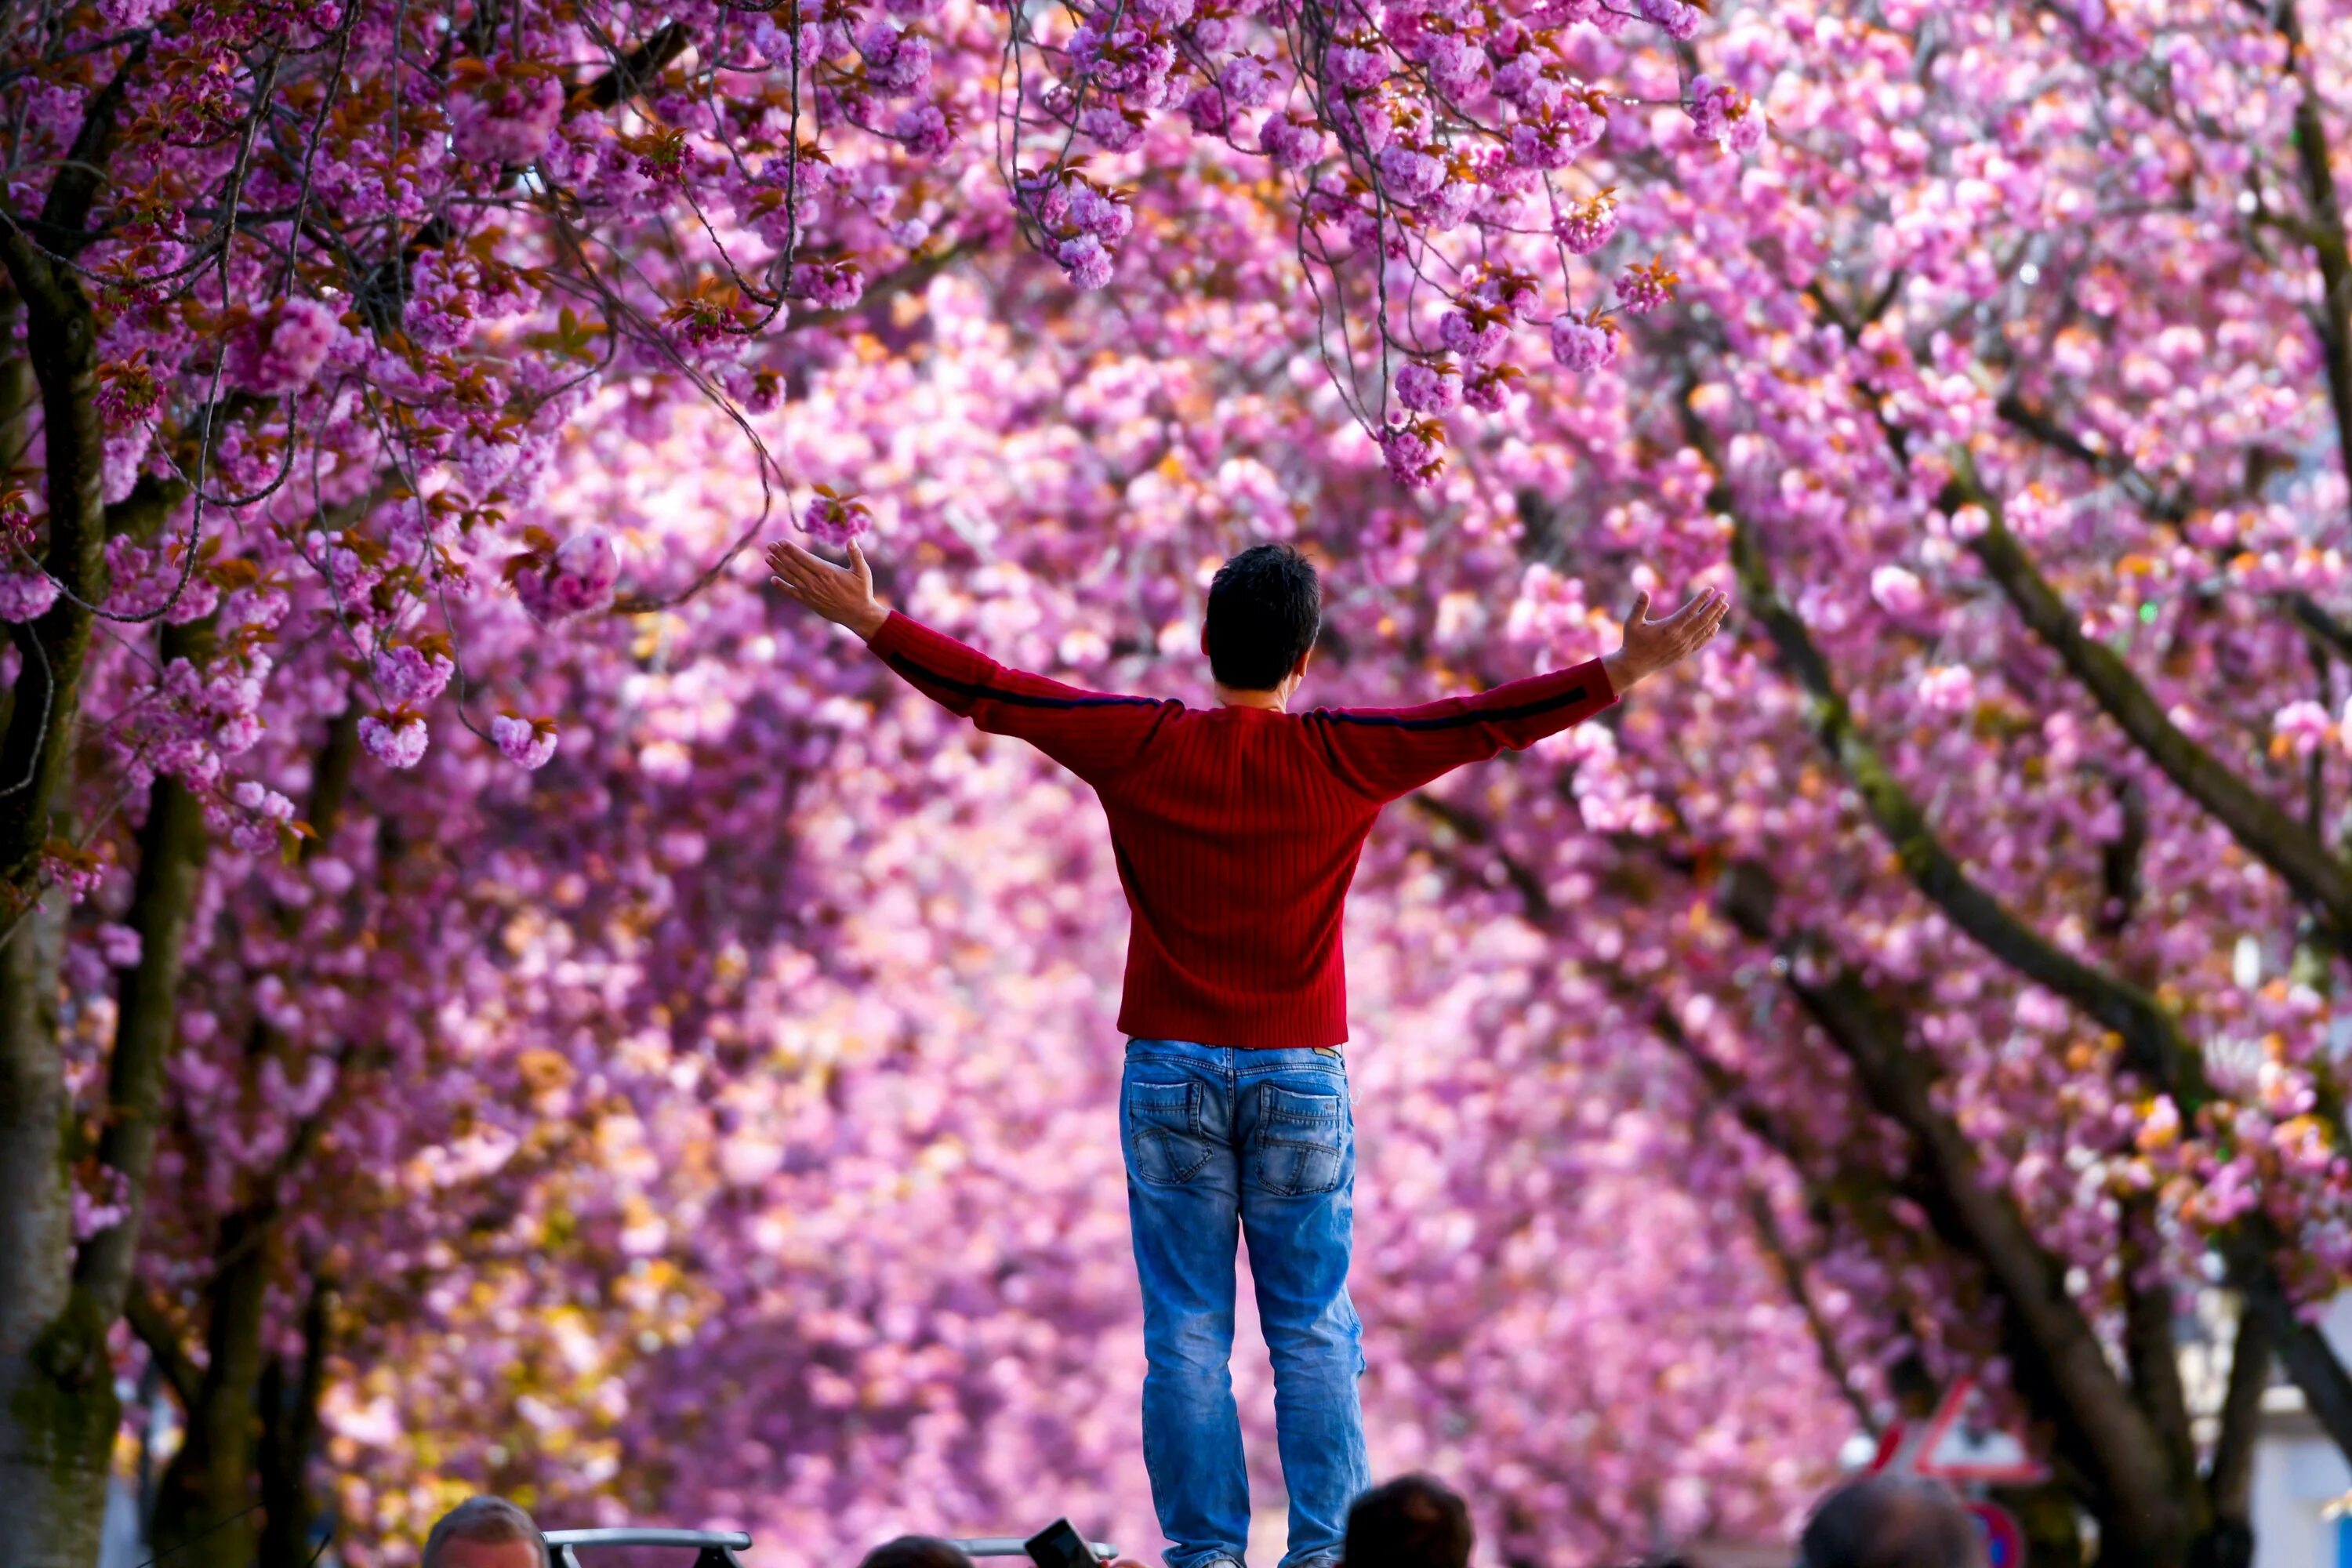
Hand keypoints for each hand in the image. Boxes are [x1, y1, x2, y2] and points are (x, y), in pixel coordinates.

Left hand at [766, 537, 887, 639]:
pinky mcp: (810, 602)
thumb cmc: (862, 592)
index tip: (781, 541)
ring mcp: (811, 593)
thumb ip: (856, 555)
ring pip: (791, 577)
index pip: (805, 558)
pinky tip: (773, 580)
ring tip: (768, 557)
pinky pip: (793, 593)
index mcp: (827, 572)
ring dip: (778, 567)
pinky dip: (782, 586)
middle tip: (770, 545)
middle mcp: (816, 582)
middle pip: (794, 566)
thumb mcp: (862, 571)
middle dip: (780, 554)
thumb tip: (852, 539)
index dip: (792, 550)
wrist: (858, 615)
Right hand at [1600, 585, 1729, 693]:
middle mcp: (1680, 638)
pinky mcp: (1684, 653)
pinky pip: (1701, 642)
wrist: (1635, 665)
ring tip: (1725, 606)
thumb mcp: (1632, 623)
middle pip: (1703, 620)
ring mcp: (1684, 646)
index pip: (1690, 611)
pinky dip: (1710, 633)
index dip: (1701, 599)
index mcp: (1669, 628)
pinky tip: (1716, 625)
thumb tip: (1644, 591)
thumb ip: (1639, 607)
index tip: (1710, 589)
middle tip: (1724, 595)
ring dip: (1716, 617)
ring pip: (1704, 630)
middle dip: (1715, 606)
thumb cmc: (1632, 642)